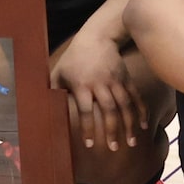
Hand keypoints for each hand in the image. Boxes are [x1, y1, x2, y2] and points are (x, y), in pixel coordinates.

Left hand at [50, 29, 142, 153]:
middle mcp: (100, 83)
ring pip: (125, 105)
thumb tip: (39, 108)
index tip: (89, 144)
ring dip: (129, 125)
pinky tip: (144, 125)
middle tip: (114, 149)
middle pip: (109, 110)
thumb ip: (53, 90)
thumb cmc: (74, 56)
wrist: (98, 35)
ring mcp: (115, 80)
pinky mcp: (126, 78)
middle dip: (112, 130)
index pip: (86, 110)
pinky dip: (141, 111)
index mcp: (82, 84)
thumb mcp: (59, 70)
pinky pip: (135, 96)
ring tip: (131, 143)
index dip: (88, 128)